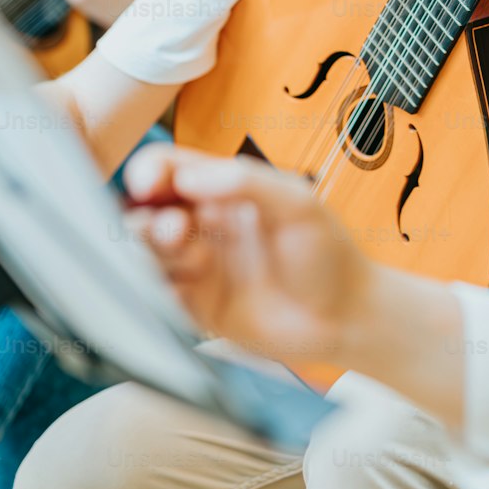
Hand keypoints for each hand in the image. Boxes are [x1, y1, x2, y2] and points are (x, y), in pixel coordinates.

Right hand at [125, 144, 372, 362]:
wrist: (344, 319)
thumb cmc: (327, 254)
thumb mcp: (296, 204)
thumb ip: (245, 181)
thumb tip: (186, 177)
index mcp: (223, 190)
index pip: (168, 169)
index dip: (148, 173)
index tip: (148, 184)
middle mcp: (203, 225)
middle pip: (144, 211)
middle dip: (147, 219)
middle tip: (177, 230)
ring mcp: (197, 267)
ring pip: (144, 253)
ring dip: (152, 252)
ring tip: (193, 259)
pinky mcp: (196, 308)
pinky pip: (157, 295)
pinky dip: (156, 291)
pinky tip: (180, 292)